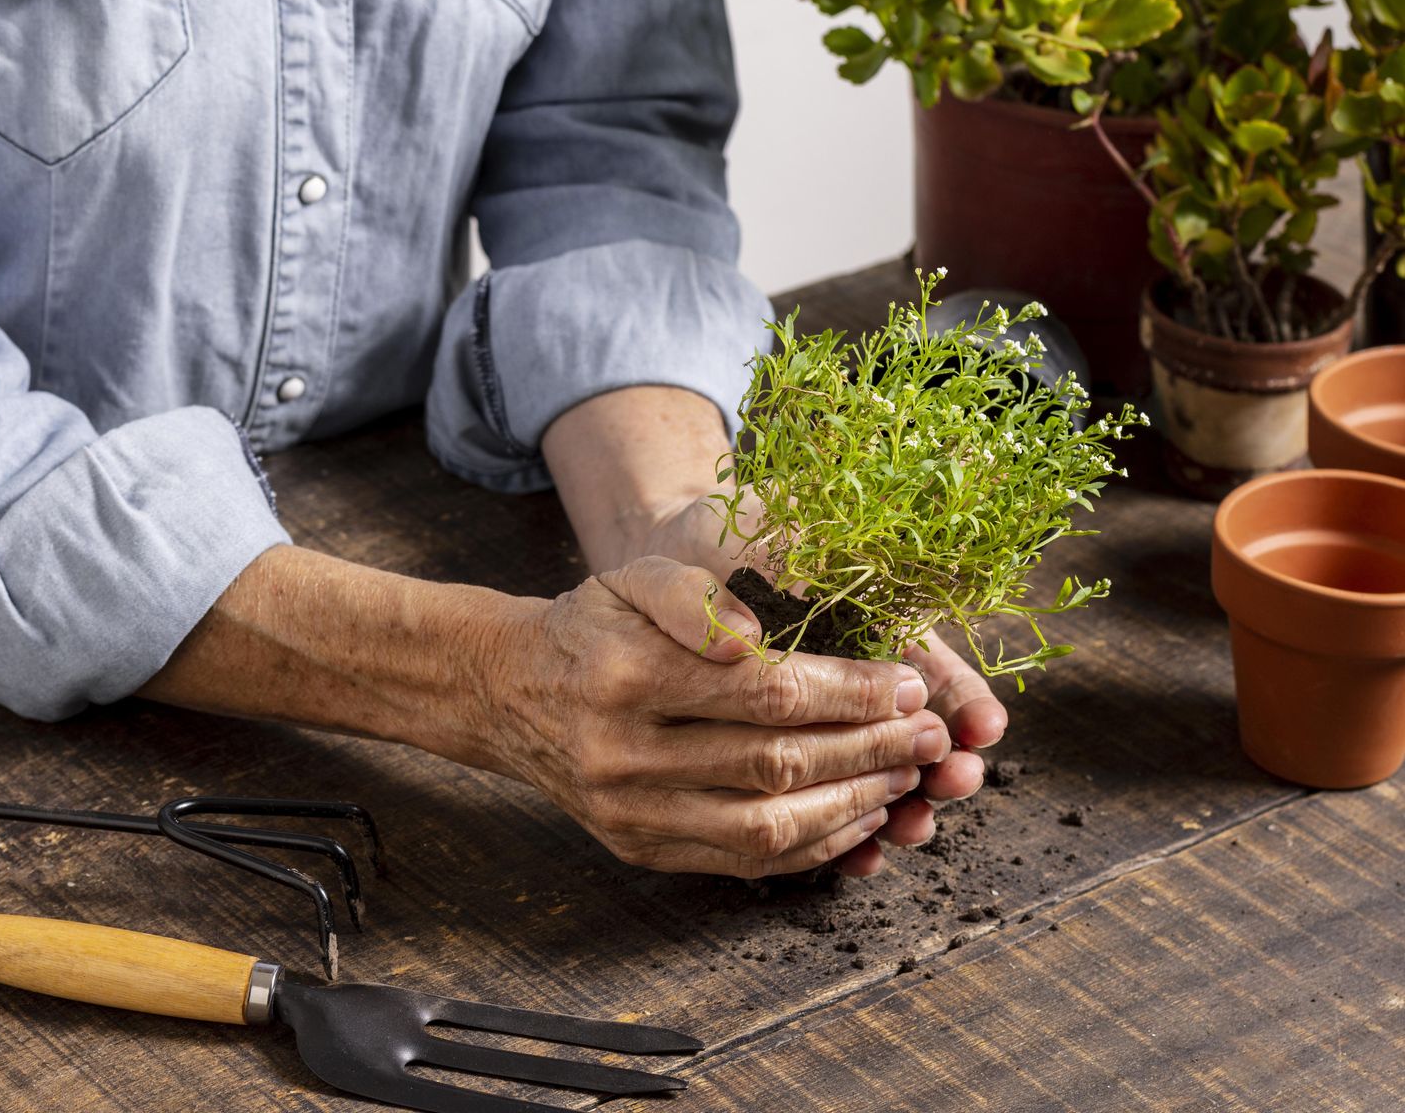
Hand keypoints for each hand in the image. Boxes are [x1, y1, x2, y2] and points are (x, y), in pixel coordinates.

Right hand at [475, 557, 951, 877]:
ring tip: (904, 774)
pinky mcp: (639, 850)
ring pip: (766, 826)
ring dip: (852, 804)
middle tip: (927, 734)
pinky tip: (859, 818)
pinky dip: (814, 847)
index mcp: (625, 674)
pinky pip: (743, 862)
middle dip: (868, 749)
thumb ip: (695, 597)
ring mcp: (629, 812)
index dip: (850, 692)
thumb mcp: (632, 577)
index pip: (765, 691)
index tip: (906, 684)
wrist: (512, 692)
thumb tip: (760, 638)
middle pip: (775, 763)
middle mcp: (622, 752)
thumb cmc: (593, 627)